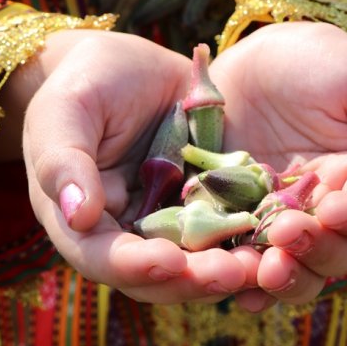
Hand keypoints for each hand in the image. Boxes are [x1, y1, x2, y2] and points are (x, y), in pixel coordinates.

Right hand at [6, 30, 253, 302]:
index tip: (170, 262)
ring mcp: (171, 224)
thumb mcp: (67, 110)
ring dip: (229, 270)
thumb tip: (79, 215)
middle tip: (233, 273)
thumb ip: (65, 160)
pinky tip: (281, 237)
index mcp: (81, 221)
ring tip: (263, 265)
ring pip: (197, 263)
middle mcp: (127, 234)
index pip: (102, 257)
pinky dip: (251, 240)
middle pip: (156, 276)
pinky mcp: (208, 207)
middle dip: (193, 280)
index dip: (134, 266)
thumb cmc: (85, 83)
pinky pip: (230, 232)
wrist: (130, 65)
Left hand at [208, 22, 346, 311]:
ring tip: (267, 270)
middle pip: (341, 252)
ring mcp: (284, 223)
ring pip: (301, 270)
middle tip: (289, 233)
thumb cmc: (309, 61)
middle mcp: (329, 209)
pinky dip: (248, 286)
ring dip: (289, 278)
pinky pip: (250, 268)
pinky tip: (241, 296)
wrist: (238, 64)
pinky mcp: (241, 229)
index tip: (335, 209)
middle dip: (320, 249)